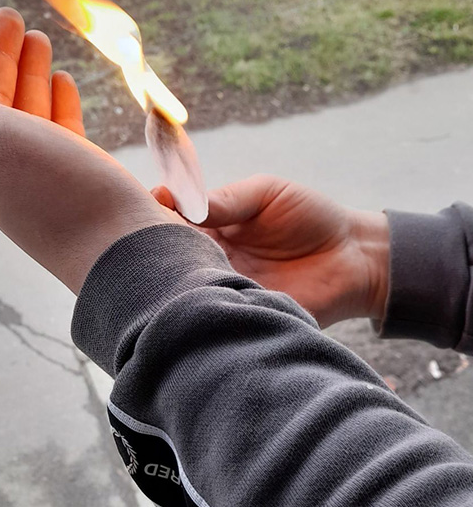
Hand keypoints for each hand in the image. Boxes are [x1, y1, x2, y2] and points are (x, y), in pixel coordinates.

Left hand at [0, 4, 180, 293]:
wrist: (127, 256)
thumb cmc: (59, 197)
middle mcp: (5, 168)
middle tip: (12, 15)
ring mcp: (45, 176)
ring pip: (29, 112)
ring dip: (29, 73)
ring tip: (38, 39)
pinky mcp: (82, 181)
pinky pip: (61, 131)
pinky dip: (58, 101)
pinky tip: (63, 83)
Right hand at [154, 175, 388, 327]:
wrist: (353, 258)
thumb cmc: (312, 217)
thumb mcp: (267, 193)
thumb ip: (227, 199)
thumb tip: (183, 203)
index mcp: (212, 227)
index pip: (171, 221)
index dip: (156, 214)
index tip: (153, 204)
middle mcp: (210, 259)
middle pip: (169, 256)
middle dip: (157, 248)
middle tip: (152, 240)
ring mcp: (223, 288)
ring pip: (184, 287)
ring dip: (176, 278)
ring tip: (175, 266)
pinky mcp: (240, 313)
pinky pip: (213, 312)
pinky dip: (203, 305)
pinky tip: (199, 295)